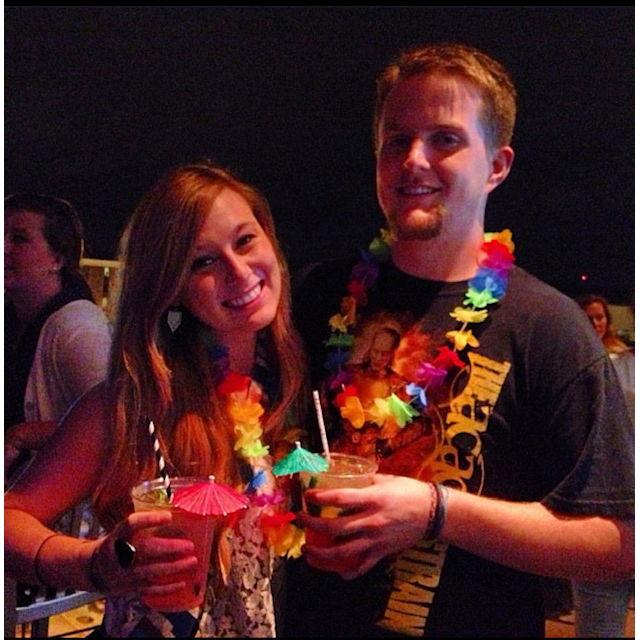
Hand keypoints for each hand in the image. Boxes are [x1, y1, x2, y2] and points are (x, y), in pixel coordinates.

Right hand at [89, 510, 197, 597]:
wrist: (94, 569)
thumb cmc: (118, 544)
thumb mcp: (123, 531)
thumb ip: (143, 526)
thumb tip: (176, 515)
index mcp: (118, 535)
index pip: (131, 524)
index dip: (149, 519)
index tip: (168, 516)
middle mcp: (119, 554)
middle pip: (145, 550)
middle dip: (169, 548)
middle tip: (189, 545)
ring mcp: (124, 573)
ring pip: (151, 571)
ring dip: (174, 567)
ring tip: (192, 561)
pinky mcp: (130, 588)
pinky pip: (150, 589)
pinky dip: (167, 588)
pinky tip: (183, 582)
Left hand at [298, 474, 433, 578]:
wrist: (433, 513)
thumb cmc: (409, 491)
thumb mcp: (386, 479)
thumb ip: (365, 481)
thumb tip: (345, 477)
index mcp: (373, 499)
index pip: (340, 498)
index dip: (320, 497)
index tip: (307, 495)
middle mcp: (371, 521)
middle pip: (335, 528)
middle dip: (313, 525)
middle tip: (302, 520)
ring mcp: (376, 540)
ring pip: (342, 553)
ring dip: (321, 555)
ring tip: (307, 552)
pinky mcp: (382, 552)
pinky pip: (361, 566)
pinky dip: (348, 572)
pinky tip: (337, 572)